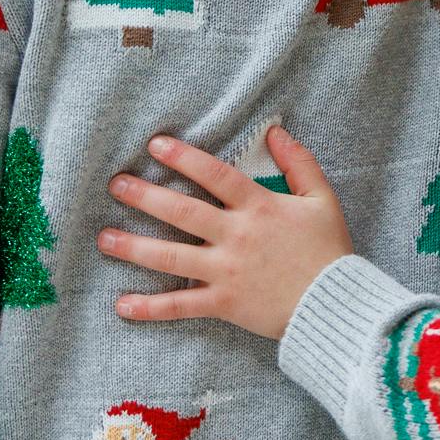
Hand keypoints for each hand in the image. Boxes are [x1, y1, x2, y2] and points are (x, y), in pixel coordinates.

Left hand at [98, 126, 353, 338]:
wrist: (334, 305)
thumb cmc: (329, 250)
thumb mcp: (322, 199)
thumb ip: (299, 162)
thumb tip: (275, 130)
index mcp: (259, 206)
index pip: (214, 175)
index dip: (183, 158)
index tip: (154, 145)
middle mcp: (236, 236)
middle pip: (182, 212)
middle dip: (145, 196)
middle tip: (115, 184)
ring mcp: (226, 271)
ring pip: (171, 257)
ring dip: (134, 247)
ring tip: (104, 238)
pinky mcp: (223, 304)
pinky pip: (181, 306)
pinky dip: (151, 308)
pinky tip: (122, 305)